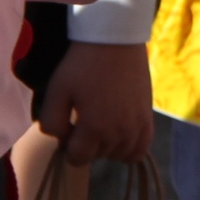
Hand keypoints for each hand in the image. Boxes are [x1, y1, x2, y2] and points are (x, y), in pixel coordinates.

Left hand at [37, 41, 155, 164]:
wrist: (116, 40)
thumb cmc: (83, 64)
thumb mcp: (56, 91)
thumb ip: (51, 122)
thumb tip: (62, 138)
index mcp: (94, 128)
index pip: (77, 159)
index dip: (68, 146)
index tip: (68, 127)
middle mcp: (118, 133)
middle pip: (98, 156)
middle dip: (87, 144)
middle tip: (83, 120)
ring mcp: (136, 125)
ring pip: (119, 154)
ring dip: (107, 146)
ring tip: (101, 125)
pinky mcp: (148, 116)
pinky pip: (141, 148)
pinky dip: (130, 149)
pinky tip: (121, 136)